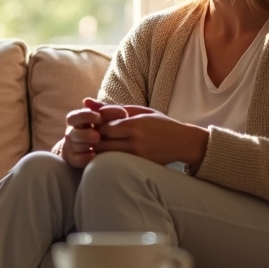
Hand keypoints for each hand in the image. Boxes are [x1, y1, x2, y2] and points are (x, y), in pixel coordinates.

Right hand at [60, 97, 128, 167]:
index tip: (99, 117)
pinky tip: (94, 156)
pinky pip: (76, 160)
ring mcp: (72, 147)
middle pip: (72, 133)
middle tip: (97, 135)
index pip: (74, 117)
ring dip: (85, 145)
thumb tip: (96, 102)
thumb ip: (106, 110)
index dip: (85, 116)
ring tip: (97, 144)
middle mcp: (71, 133)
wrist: (96, 147)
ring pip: (74, 146)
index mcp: (76, 120)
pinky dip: (84, 158)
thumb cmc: (102, 127)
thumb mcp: (104, 117)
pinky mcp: (75, 160)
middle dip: (85, 134)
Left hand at [94, 104, 209, 167]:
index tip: (95, 125)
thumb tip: (85, 101)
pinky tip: (109, 155)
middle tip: (92, 137)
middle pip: (102, 143)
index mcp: (134, 125)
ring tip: (101, 145)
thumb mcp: (139, 111)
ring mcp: (137, 156)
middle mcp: (135, 141)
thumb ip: (112, 107)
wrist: (183, 142)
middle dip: (93, 140)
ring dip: (99, 151)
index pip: (103, 127)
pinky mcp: (140, 166)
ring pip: (107, 156)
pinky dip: (109, 159)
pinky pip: (117, 163)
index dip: (95, 127)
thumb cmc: (160, 123)